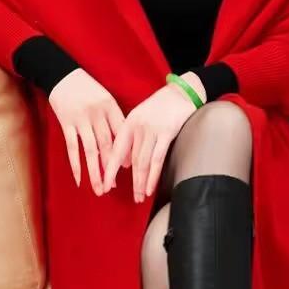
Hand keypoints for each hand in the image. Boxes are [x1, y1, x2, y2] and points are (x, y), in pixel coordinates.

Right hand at [48, 68, 125, 194]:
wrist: (61, 74)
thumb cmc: (86, 88)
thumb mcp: (104, 97)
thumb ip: (113, 118)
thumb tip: (123, 144)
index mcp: (110, 106)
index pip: (122, 133)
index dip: (126, 152)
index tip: (130, 169)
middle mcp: (97, 114)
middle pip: (108, 145)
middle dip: (112, 168)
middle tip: (114, 186)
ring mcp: (81, 119)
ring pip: (91, 151)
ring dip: (96, 172)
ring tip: (100, 189)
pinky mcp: (66, 123)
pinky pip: (72, 147)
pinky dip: (76, 165)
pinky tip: (79, 179)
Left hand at [101, 73, 205, 200]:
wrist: (182, 91)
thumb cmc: (161, 105)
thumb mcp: (141, 117)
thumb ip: (132, 138)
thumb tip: (127, 164)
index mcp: (128, 123)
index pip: (116, 150)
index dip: (110, 169)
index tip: (106, 184)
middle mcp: (138, 127)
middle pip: (130, 160)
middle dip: (129, 181)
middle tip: (127, 197)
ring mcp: (152, 130)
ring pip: (142, 162)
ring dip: (140, 183)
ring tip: (139, 197)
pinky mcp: (167, 133)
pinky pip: (157, 159)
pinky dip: (152, 176)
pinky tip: (149, 187)